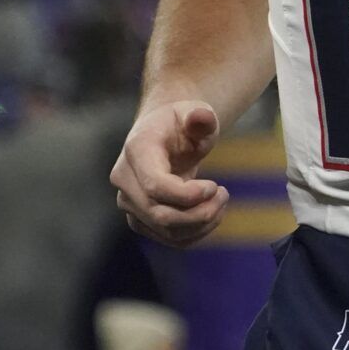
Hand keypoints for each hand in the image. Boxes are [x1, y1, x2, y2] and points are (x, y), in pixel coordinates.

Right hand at [110, 101, 230, 246]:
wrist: (165, 135)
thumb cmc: (182, 123)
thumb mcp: (195, 112)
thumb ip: (201, 116)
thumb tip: (201, 117)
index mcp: (136, 149)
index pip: (154, 185)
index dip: (187, 194)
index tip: (215, 186)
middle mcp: (124, 179)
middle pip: (159, 213)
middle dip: (199, 212)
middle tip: (224, 194)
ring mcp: (129, 202)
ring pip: (165, 230)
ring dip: (201, 223)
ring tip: (221, 201)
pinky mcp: (140, 219)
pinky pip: (169, 237)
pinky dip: (196, 232)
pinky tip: (212, 213)